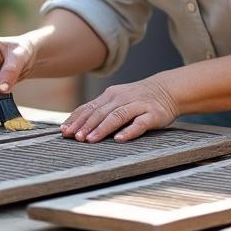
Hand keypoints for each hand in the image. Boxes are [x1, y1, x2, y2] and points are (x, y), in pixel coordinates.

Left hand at [61, 77, 179, 142]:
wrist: (166, 90)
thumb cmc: (136, 99)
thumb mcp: (117, 100)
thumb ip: (99, 110)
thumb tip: (75, 125)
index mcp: (110, 95)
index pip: (89, 107)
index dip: (76, 119)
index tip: (64, 131)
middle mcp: (122, 98)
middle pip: (100, 112)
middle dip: (86, 125)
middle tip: (75, 138)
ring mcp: (137, 105)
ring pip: (117, 116)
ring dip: (102, 128)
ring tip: (91, 139)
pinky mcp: (152, 114)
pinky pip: (139, 123)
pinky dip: (129, 131)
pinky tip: (119, 139)